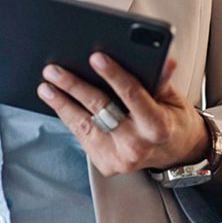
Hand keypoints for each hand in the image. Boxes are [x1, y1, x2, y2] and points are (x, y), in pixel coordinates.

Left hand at [38, 54, 208, 176]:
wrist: (176, 154)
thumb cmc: (172, 120)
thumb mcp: (173, 98)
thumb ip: (161, 80)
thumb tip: (164, 60)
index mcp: (157, 126)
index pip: (132, 95)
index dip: (114, 75)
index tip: (96, 57)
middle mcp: (136, 145)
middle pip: (100, 109)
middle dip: (74, 87)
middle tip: (54, 71)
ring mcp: (119, 158)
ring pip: (84, 125)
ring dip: (62, 104)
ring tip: (45, 87)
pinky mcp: (106, 164)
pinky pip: (82, 137)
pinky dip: (68, 118)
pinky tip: (56, 102)